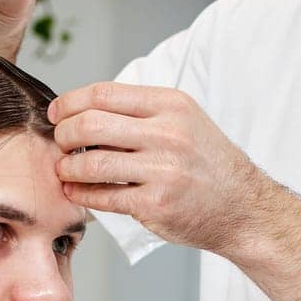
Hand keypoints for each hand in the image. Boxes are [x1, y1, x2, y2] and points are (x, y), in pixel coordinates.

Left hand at [48, 82, 262, 255]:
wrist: (243, 206)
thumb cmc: (208, 164)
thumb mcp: (185, 121)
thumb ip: (141, 113)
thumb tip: (85, 112)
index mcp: (171, 106)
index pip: (104, 94)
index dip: (71, 102)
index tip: (57, 113)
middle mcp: (168, 134)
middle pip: (91, 125)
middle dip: (64, 135)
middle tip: (60, 144)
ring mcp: (163, 170)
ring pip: (93, 163)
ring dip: (68, 168)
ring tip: (65, 170)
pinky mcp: (156, 204)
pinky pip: (104, 197)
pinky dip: (81, 195)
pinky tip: (76, 192)